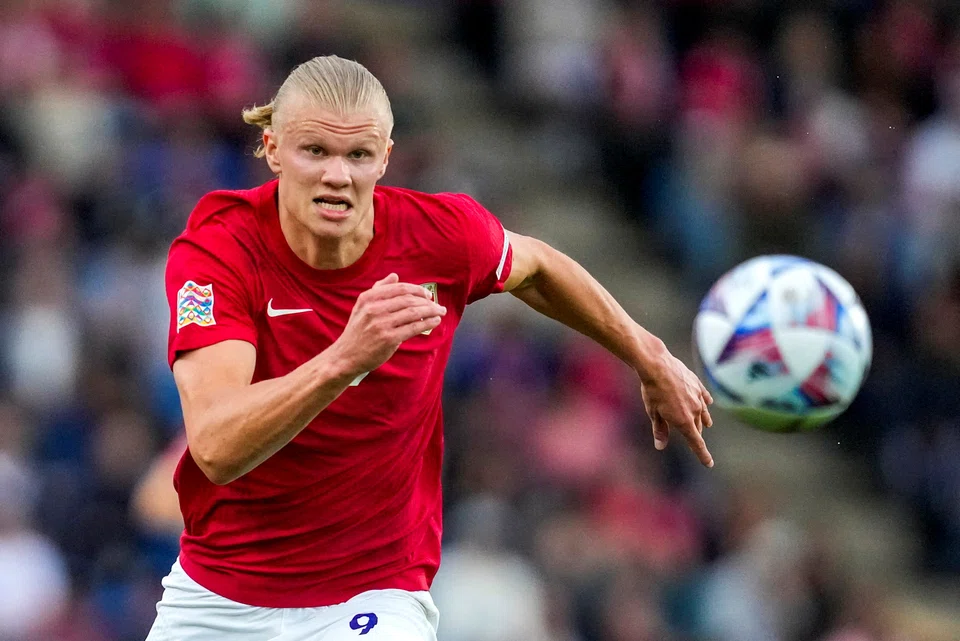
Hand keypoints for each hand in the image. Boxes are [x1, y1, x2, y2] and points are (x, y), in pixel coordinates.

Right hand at [331, 273, 445, 376]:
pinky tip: (435, 322)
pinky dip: (428, 323)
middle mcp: (374, 308)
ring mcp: (381, 324)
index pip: (399, 288)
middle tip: (437, 305)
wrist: (346, 356)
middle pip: (409, 300)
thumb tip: (394, 276)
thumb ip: (378, 290)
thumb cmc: (357, 331)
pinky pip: (414, 328)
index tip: (428, 295)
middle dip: (427, 301)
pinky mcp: (389, 339)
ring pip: (413, 313)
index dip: (417, 290)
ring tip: (440, 312)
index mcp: (368, 298)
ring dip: (431, 311)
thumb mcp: (362, 307)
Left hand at [639, 352, 714, 466]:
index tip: (709, 464)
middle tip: (692, 439)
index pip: (696, 443)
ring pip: (703, 413)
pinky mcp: (697, 385)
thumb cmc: (652, 390)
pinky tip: (708, 403)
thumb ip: (659, 430)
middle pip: (698, 427)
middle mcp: (695, 411)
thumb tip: (660, 446)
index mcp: (684, 421)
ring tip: (707, 424)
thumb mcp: (653, 412)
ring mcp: (698, 397)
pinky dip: (705, 402)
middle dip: (695, 434)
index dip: (703, 455)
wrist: (658, 365)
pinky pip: (704, 397)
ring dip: (703, 420)